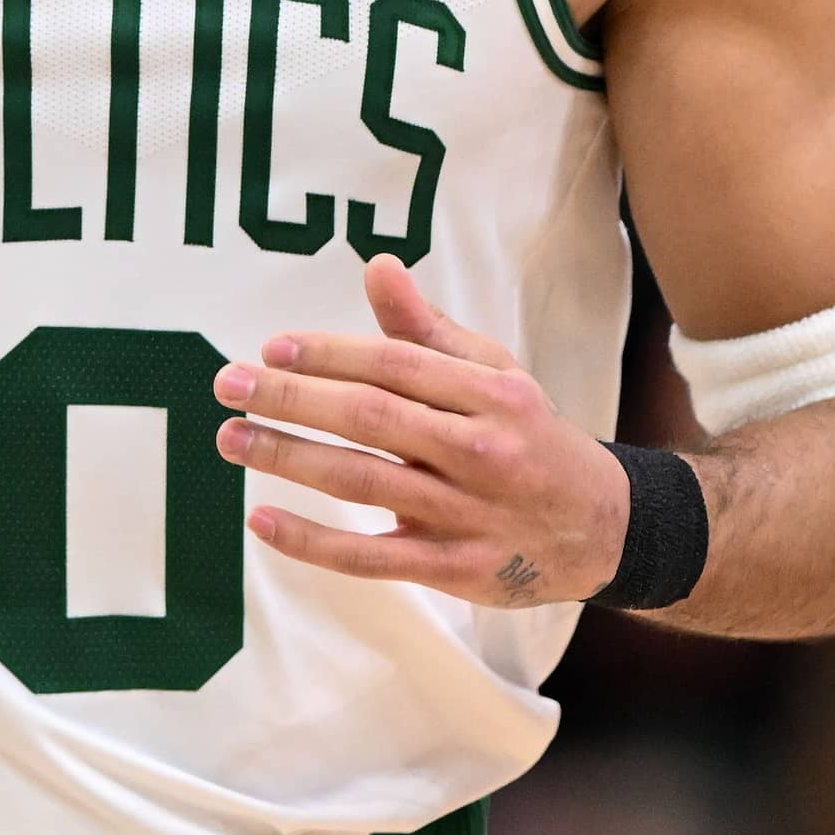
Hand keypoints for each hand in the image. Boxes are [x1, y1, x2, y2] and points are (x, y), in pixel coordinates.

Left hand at [218, 254, 629, 608]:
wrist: (605, 528)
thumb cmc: (532, 438)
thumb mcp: (496, 374)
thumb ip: (428, 329)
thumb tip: (376, 265)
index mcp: (491, 394)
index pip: (396, 365)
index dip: (329, 354)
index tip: (271, 349)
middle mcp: (480, 450)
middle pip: (371, 419)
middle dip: (292, 399)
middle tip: (229, 386)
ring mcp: (465, 514)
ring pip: (362, 483)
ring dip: (289, 459)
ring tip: (232, 439)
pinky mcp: (453, 568)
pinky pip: (370, 558)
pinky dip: (312, 542)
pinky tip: (262, 520)